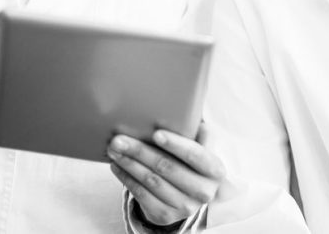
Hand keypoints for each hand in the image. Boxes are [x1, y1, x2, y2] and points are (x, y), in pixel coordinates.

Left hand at [108, 123, 224, 226]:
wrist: (190, 197)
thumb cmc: (192, 165)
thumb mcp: (202, 150)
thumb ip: (199, 134)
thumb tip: (188, 112)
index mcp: (215, 170)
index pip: (195, 155)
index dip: (176, 144)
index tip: (156, 133)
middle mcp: (203, 190)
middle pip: (167, 167)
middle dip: (140, 151)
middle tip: (119, 139)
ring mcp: (185, 206)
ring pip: (151, 181)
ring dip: (129, 164)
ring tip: (114, 150)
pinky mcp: (166, 215)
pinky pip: (141, 195)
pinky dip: (126, 179)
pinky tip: (117, 166)